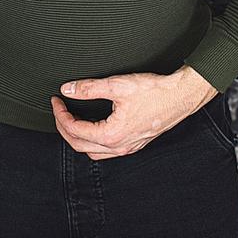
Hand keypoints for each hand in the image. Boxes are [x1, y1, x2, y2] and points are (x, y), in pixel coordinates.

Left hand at [50, 64, 217, 159]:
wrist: (181, 96)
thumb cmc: (155, 92)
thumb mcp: (118, 86)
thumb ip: (89, 88)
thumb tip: (68, 90)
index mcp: (112, 135)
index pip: (75, 130)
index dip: (60, 115)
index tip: (56, 101)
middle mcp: (119, 147)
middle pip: (80, 145)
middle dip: (64, 127)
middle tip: (59, 109)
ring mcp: (128, 147)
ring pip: (93, 152)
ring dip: (78, 137)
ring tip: (71, 119)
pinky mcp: (135, 143)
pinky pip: (107, 151)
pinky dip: (93, 141)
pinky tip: (93, 126)